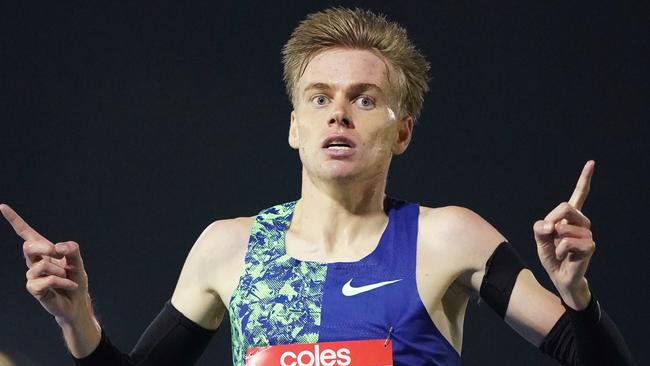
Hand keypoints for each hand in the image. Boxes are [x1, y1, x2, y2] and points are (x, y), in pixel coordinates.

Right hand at [0, 204, 90, 324]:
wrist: (77, 301)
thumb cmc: (75, 279)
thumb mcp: (78, 262)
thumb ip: (72, 250)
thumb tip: (58, 246)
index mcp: (44, 251)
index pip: (27, 233)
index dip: (15, 220)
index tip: (2, 206)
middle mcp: (35, 261)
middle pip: (29, 246)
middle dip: (45, 247)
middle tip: (57, 253)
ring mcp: (32, 275)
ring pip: (42, 265)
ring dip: (60, 270)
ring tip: (67, 277)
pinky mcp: (34, 289)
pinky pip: (47, 280)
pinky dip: (63, 281)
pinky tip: (70, 285)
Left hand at [533, 161, 595, 309]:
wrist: (560, 278)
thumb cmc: (552, 257)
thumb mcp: (540, 239)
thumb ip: (540, 227)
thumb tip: (551, 225)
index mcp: (569, 218)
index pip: (578, 196)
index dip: (584, 180)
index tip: (591, 163)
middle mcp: (582, 223)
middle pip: (565, 207)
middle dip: (552, 220)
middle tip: (551, 235)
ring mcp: (587, 233)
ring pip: (564, 227)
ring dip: (555, 241)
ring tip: (561, 251)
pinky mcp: (589, 246)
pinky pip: (567, 242)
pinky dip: (560, 250)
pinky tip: (565, 257)